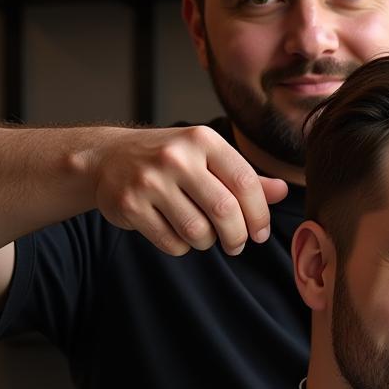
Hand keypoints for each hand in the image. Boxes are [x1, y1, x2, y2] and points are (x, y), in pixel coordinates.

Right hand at [88, 125, 288, 256]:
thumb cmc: (169, 159)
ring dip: (208, 242)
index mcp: (202, 140)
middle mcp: (176, 157)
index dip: (259, 214)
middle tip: (237, 244)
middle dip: (237, 236)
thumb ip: (244, 176)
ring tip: (205, 236)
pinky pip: (172, 242)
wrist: (106, 158)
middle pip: (224, 210)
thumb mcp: (207, 157)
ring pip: (198, 231)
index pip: (245, 183)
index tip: (261, 233)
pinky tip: (178, 234)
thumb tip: (282, 191)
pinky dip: (182, 247)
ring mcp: (150, 181)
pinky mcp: (130, 205)